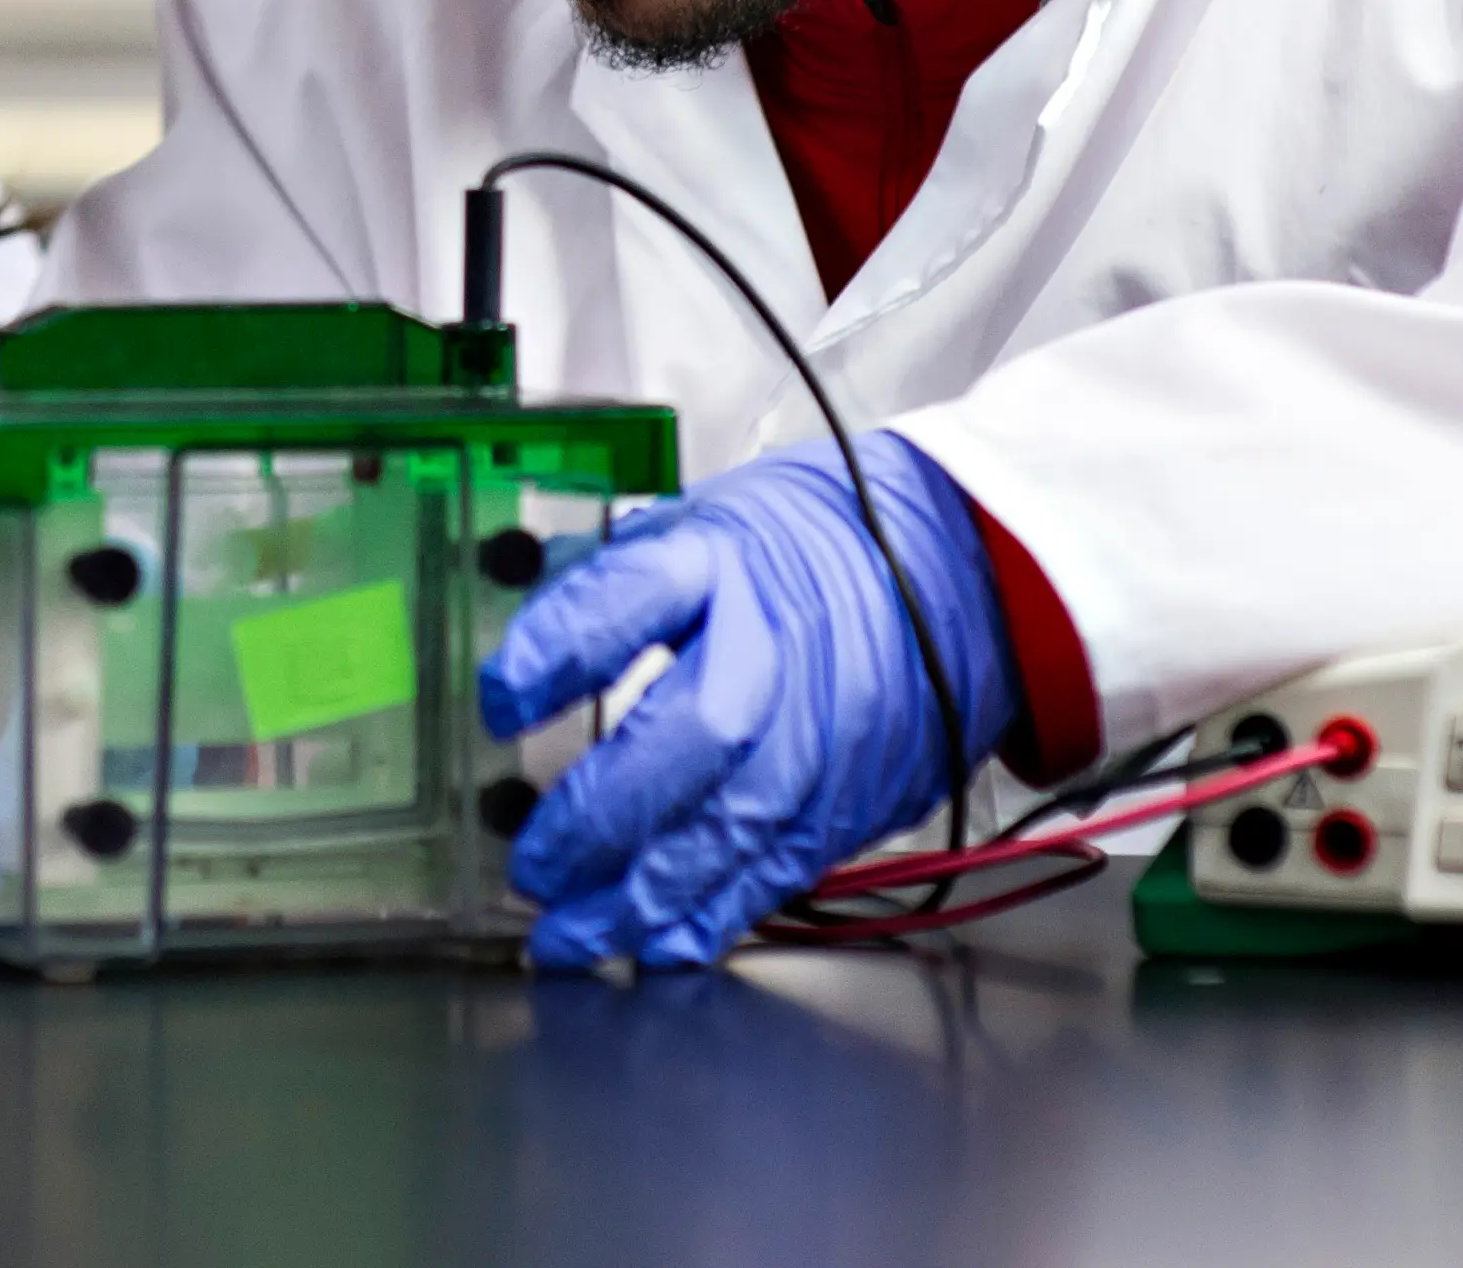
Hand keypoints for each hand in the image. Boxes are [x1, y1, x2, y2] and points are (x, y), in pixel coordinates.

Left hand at [477, 430, 1015, 970]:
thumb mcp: (720, 515)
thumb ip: (628, 574)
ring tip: (571, 937)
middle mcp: (776, 649)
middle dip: (601, 815)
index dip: (556, 651)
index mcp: (728, 559)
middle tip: (533, 864)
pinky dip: (712, 917)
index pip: (630, 598)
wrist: (966, 571)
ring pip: (730, 828)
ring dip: (640, 897)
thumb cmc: (828, 539)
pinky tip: (653, 946)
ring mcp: (823, 731)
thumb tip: (529, 629)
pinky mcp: (854, 795)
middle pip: (688, 736)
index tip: (496, 702)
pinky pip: (777, 871)